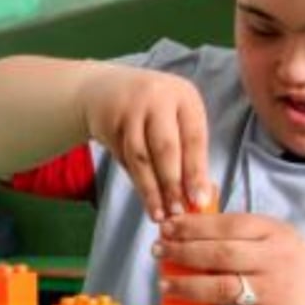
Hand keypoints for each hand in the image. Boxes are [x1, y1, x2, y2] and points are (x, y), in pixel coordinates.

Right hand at [80, 64, 211, 220]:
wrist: (105, 90)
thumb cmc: (153, 110)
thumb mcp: (176, 119)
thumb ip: (189, 152)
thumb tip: (199, 198)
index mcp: (184, 96)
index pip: (193, 138)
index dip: (196, 172)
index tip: (199, 201)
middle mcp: (157, 97)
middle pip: (165, 147)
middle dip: (172, 184)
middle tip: (178, 213)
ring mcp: (130, 109)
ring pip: (140, 157)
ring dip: (150, 189)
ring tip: (160, 213)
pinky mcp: (109, 122)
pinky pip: (124, 159)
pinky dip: (136, 182)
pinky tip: (145, 199)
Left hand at [155, 211, 304, 304]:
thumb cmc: (296, 264)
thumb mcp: (277, 236)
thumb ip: (241, 229)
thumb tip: (190, 221)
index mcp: (273, 232)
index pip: (227, 224)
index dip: (192, 226)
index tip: (166, 227)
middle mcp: (275, 259)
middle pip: (220, 254)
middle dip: (183, 252)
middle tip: (158, 252)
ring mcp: (276, 292)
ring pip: (224, 288)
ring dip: (188, 286)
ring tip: (165, 284)